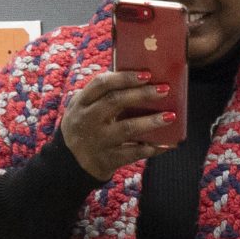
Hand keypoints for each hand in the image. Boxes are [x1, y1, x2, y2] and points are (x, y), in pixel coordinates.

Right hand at [60, 69, 175, 179]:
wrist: (69, 164)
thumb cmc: (84, 127)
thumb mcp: (82, 108)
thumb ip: (101, 95)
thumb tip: (136, 76)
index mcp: (81, 103)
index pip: (101, 84)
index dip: (124, 77)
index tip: (146, 74)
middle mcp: (87, 120)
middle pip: (115, 102)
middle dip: (142, 94)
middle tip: (164, 89)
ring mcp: (98, 141)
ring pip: (127, 128)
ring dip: (150, 121)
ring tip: (170, 116)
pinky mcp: (107, 160)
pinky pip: (133, 153)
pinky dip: (151, 148)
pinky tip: (166, 144)